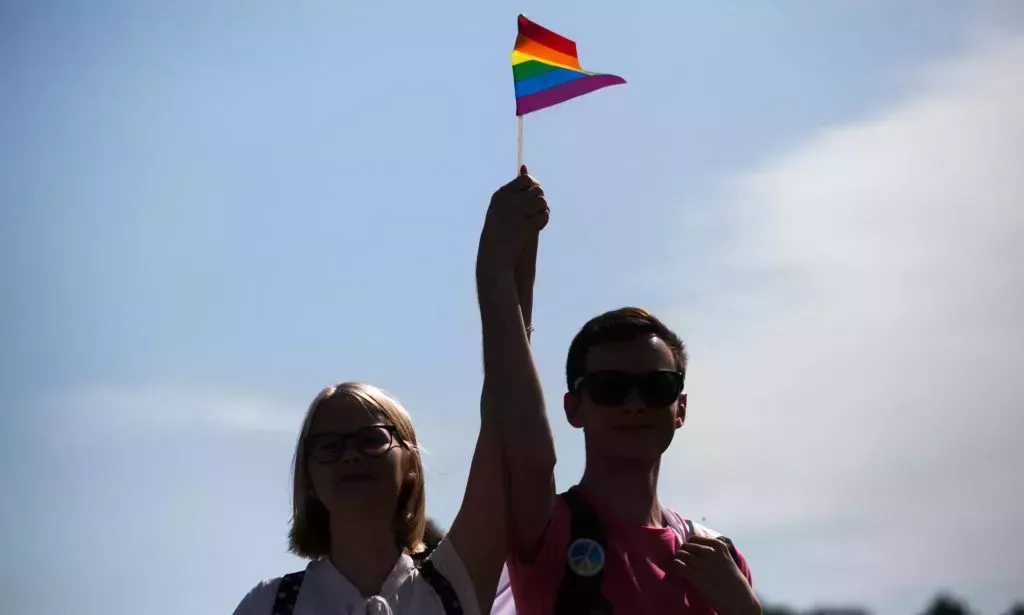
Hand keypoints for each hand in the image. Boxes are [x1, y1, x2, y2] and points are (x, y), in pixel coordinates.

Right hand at [477, 165, 548, 279]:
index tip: (531, 197)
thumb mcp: (501, 206)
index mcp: (501, 194)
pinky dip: (543, 221)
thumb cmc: (498, 230)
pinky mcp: (526, 225)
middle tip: (535, 210)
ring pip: (542, 201)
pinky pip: (544, 216)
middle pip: (538, 190)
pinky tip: (537, 227)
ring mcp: (518, 213)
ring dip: (542, 210)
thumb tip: (524, 167)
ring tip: (536, 218)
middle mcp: (509, 201)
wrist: (494, 254)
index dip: (533, 187)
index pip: (526, 180)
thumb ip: (515, 188)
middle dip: (539, 199)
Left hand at [666, 536, 759, 614]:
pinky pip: (677, 564)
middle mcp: (709, 551)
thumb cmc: (731, 580)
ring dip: (679, 561)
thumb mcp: (725, 558)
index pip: (694, 539)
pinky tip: (681, 575)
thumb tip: (693, 548)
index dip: (690, 548)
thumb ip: (712, 551)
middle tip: (686, 564)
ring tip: (683, 571)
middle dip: (684, 554)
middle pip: (686, 546)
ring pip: (680, 554)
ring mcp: (702, 562)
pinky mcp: (695, 574)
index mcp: (717, 544)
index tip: (692, 557)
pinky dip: (676, 569)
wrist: (738, 598)